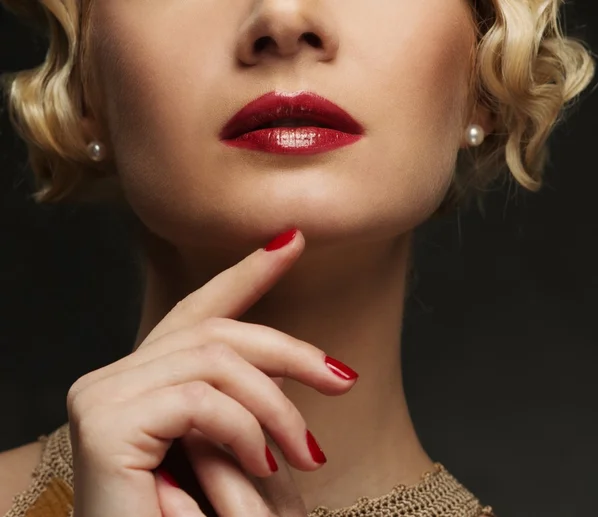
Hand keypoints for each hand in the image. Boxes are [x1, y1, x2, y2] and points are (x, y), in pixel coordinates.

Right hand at [66, 229, 357, 516]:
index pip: (198, 311)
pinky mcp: (105, 424)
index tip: (290, 241)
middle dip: (287, 351)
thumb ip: (244, 399)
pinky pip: (199, 399)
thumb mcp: (236, 448)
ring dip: (275, 408)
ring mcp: (101, 397)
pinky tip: (261, 466)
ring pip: (213, 360)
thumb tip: (291, 363)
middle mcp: (112, 378)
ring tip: (306, 456)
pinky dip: (244, 430)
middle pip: (213, 331)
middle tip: (343, 378)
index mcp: (142, 380)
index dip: (245, 273)